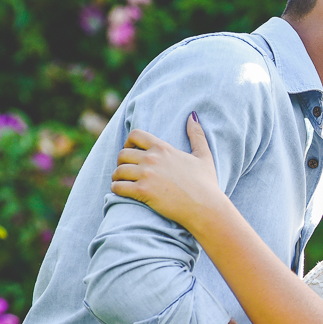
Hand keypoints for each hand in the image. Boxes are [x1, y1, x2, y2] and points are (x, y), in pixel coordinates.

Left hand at [111, 112, 223, 227]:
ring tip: (122, 182)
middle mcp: (152, 159)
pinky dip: (116, 189)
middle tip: (126, 171)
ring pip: (118, 171)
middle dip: (121, 162)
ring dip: (117, 177)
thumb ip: (197, 135)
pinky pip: (118, 187)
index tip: (130, 151)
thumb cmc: (206, 184)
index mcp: (163, 148)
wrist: (206, 207)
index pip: (135, 135)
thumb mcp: (203, 156)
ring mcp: (146, 175)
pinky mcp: (142, 192)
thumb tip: (192, 116)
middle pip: (123, 154)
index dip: (128, 142)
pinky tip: (122, 191)